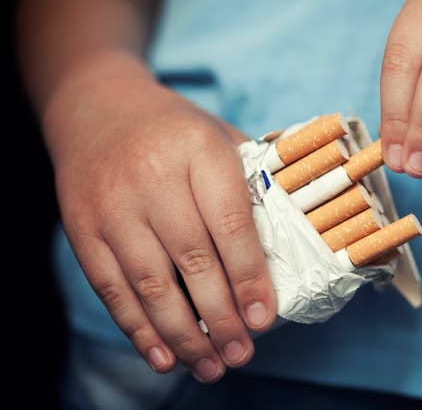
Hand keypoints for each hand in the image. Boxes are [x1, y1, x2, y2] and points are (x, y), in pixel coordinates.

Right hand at [45, 53, 275, 381]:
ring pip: (151, 284)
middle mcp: (153, 178)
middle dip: (221, 316)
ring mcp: (113, 206)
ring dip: (183, 334)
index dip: (249, 276)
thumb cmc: (174, 128)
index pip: (230, 223)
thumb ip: (251, 183)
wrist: (98, 107)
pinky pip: (112, 288)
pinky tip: (163, 356)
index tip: (265, 317)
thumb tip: (287, 244)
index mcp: (198, 151)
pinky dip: (138, 328)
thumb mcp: (219, 137)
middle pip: (193, 261)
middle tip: (242, 354)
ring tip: (210, 366)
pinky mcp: (84, 229)